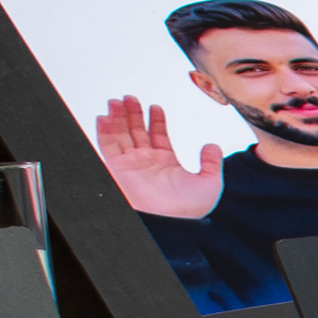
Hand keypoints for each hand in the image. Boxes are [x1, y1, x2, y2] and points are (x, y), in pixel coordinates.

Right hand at [93, 96, 224, 220]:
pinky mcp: (118, 168)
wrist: (171, 220)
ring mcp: (131, 164)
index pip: (158, 136)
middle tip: (130, 97)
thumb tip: (213, 146)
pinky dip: (105, 130)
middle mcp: (146, 162)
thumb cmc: (189, 208)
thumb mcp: (210, 182)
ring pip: (121, 135)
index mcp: (166, 163)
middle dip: (133, 113)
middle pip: (136, 131)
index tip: (155, 106)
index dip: (156, 120)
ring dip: (118, 117)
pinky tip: (105, 117)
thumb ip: (211, 162)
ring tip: (118, 100)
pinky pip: (107, 146)